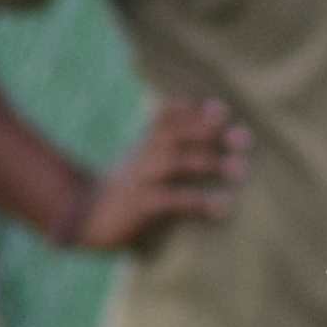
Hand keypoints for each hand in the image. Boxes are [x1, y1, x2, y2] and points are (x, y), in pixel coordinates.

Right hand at [63, 95, 246, 252]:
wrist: (81, 215)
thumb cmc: (121, 190)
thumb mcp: (139, 162)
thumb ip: (165, 148)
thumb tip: (201, 140)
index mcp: (143, 144)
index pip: (167, 118)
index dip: (193, 112)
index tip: (221, 110)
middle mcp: (142, 155)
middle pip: (176, 133)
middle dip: (209, 132)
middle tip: (245, 139)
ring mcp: (140, 178)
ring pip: (175, 161)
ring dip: (209, 162)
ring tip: (241, 170)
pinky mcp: (139, 205)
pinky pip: (172, 200)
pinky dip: (199, 201)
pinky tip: (223, 207)